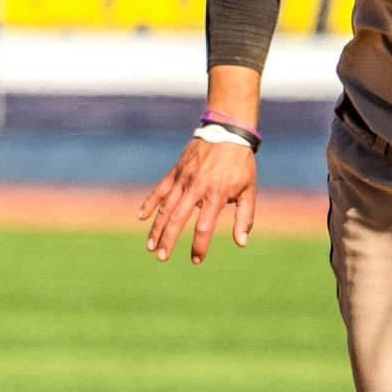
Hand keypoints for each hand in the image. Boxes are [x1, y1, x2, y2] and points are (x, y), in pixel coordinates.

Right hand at [138, 138, 257, 263]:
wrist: (228, 132)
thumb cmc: (241, 164)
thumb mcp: (249, 190)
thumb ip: (245, 217)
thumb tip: (241, 243)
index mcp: (216, 195)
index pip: (204, 227)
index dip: (199, 246)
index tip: (196, 259)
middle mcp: (196, 188)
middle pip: (177, 219)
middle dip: (168, 240)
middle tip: (162, 257)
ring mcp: (183, 179)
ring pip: (165, 207)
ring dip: (156, 227)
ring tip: (150, 246)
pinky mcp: (176, 171)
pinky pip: (160, 189)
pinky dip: (150, 202)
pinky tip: (142, 217)